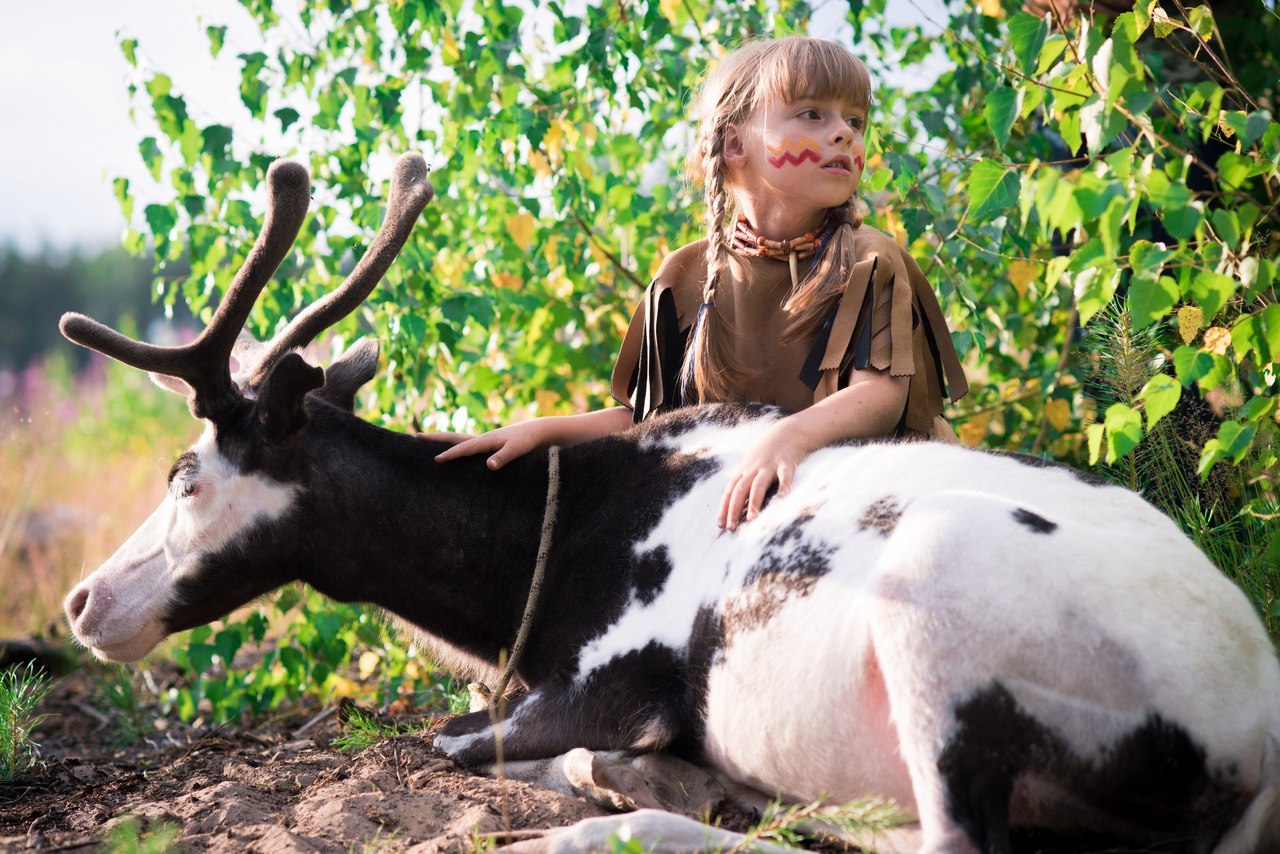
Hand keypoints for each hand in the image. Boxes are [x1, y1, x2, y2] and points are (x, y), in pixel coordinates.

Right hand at [418, 420, 547, 469]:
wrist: (537, 431)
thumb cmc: (527, 441)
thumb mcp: (517, 450)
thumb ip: (503, 457)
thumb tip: (488, 466)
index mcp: (486, 440)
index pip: (464, 448)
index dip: (450, 455)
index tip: (435, 460)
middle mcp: (481, 438)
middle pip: (453, 437)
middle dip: (435, 438)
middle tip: (416, 436)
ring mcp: (483, 441)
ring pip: (458, 440)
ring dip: (443, 441)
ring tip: (427, 441)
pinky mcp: (488, 445)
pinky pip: (466, 446)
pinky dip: (455, 447)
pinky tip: (452, 453)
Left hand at [718, 423, 811, 530]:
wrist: (787, 432)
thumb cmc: (767, 453)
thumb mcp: (751, 464)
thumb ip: (744, 482)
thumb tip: (736, 506)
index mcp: (744, 471)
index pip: (730, 491)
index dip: (724, 508)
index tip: (720, 525)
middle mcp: (753, 469)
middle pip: (740, 490)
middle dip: (734, 509)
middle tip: (732, 527)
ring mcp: (769, 466)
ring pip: (758, 485)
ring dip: (754, 502)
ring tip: (752, 519)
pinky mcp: (786, 463)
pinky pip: (785, 476)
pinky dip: (783, 486)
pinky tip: (782, 498)